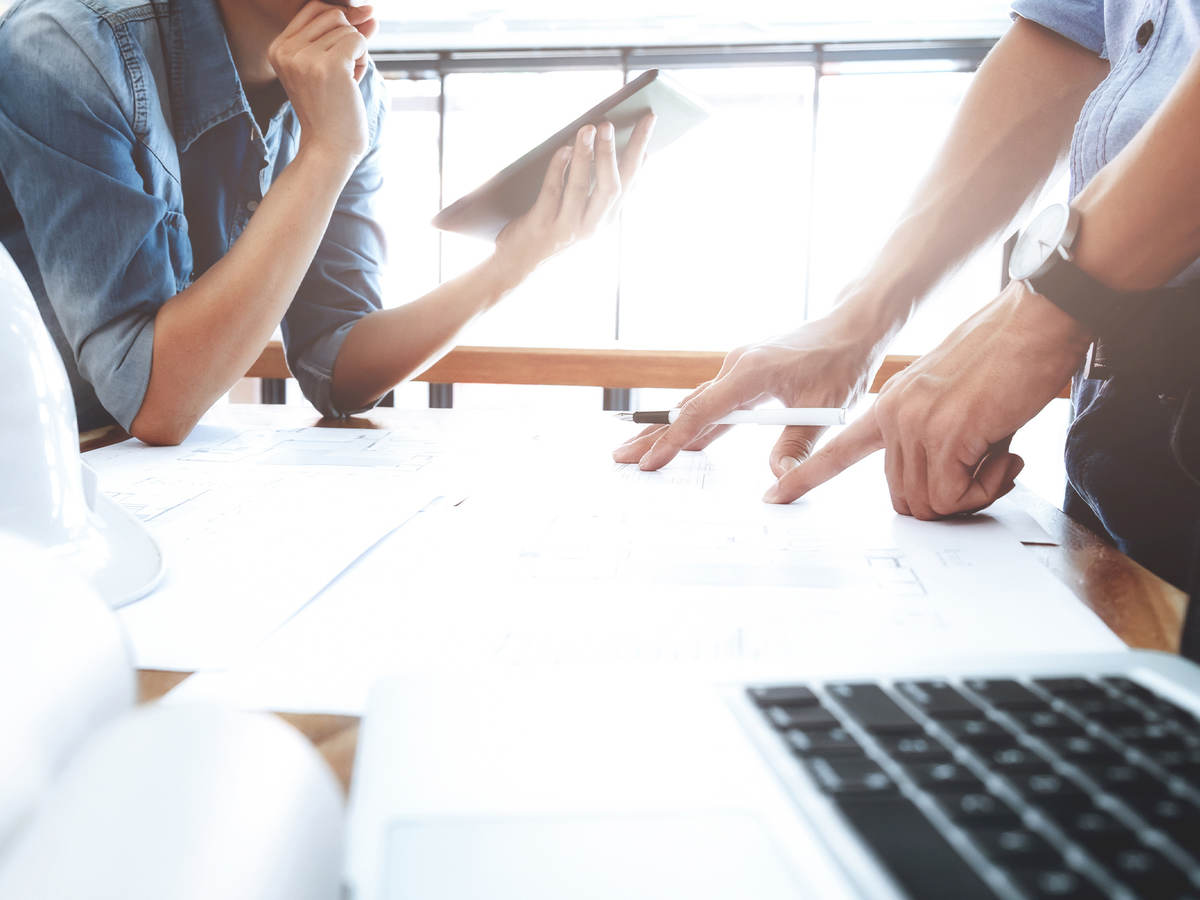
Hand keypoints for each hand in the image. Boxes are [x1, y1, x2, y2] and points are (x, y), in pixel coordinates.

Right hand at [269, 2, 378, 166]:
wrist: (329, 149)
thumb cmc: (331, 111)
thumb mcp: (330, 67)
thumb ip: (347, 36)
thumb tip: (370, 12)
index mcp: (278, 48)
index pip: (314, 9)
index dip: (338, 22)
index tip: (344, 51)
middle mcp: (286, 50)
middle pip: (332, 15)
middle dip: (348, 40)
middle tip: (342, 74)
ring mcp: (305, 57)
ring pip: (347, 29)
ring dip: (356, 55)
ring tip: (344, 83)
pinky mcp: (328, 65)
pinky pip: (358, 41)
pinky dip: (362, 61)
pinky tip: (352, 84)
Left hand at [493, 114, 656, 282]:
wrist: (519, 261)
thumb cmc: (553, 228)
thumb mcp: (584, 212)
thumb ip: (601, 187)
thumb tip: (619, 150)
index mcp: (606, 218)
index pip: (631, 180)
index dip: (640, 150)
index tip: (649, 120)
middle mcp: (591, 226)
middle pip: (611, 186)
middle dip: (611, 154)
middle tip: (608, 125)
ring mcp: (567, 227)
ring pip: (581, 188)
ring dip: (585, 156)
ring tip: (587, 130)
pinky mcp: (542, 225)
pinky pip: (552, 191)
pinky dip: (558, 168)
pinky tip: (563, 149)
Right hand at [613, 311, 881, 475]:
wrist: (852, 326)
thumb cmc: (841, 361)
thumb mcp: (825, 408)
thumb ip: (796, 445)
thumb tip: (778, 479)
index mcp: (750, 372)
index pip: (701, 412)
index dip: (673, 441)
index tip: (650, 462)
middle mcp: (735, 366)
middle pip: (686, 408)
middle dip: (652, 434)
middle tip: (620, 457)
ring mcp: (738, 368)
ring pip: (695, 404)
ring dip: (667, 428)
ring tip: (637, 448)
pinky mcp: (745, 374)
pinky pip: (712, 401)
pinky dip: (693, 421)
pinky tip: (684, 440)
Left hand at [763, 283, 1091, 516]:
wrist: (1036, 320)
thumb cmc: (1006, 356)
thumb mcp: (951, 401)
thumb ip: (933, 440)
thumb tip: (943, 487)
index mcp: (889, 406)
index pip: (835, 450)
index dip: (805, 478)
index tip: (775, 495)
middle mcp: (893, 415)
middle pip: (903, 497)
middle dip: (947, 501)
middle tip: (985, 474)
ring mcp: (915, 423)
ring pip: (929, 503)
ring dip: (972, 495)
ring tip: (998, 457)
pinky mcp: (947, 433)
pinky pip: (954, 496)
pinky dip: (985, 489)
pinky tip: (1005, 456)